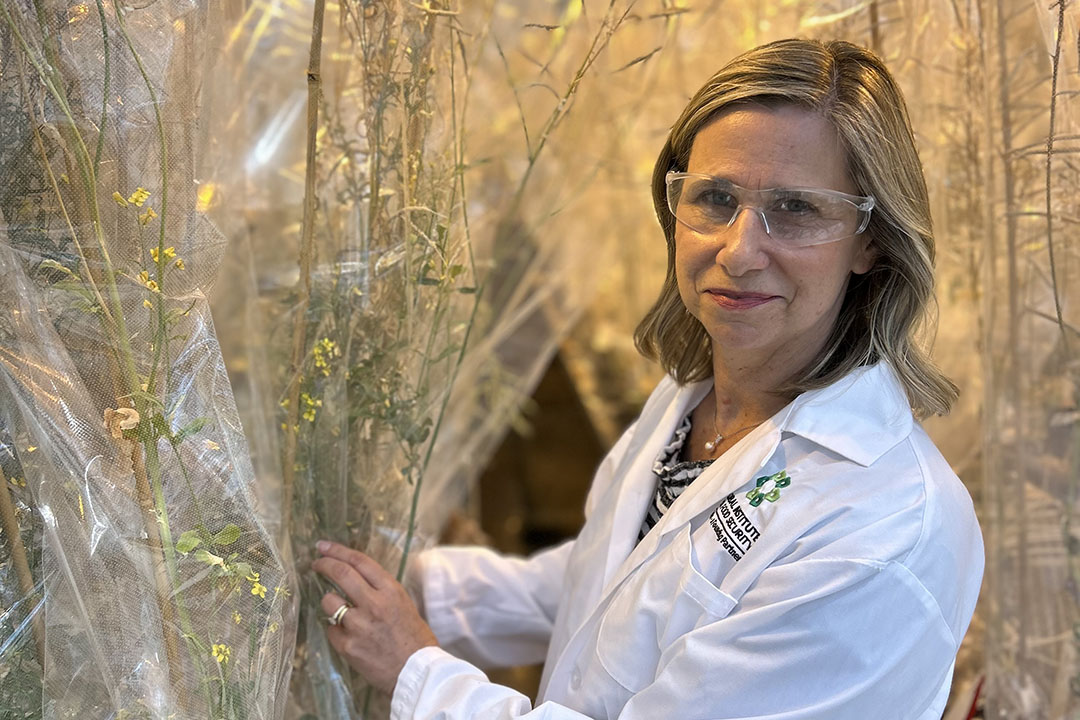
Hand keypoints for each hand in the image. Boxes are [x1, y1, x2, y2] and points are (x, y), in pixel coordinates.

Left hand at [314, 540, 437, 695]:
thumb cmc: (414, 638)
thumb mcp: (403, 604)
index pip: (360, 561)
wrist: (416, 673)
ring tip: (337, 609)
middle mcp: (374, 604)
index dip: (338, 550)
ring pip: (329, 601)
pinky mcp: (347, 646)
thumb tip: (356, 578)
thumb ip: (381, 591)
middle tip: (316, 563)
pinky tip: (347, 635)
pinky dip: (335, 629)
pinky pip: (331, 629)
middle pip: (341, 574)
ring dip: (329, 602)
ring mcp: (359, 625)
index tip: (324, 547)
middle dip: (324, 564)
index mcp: (391, 590)